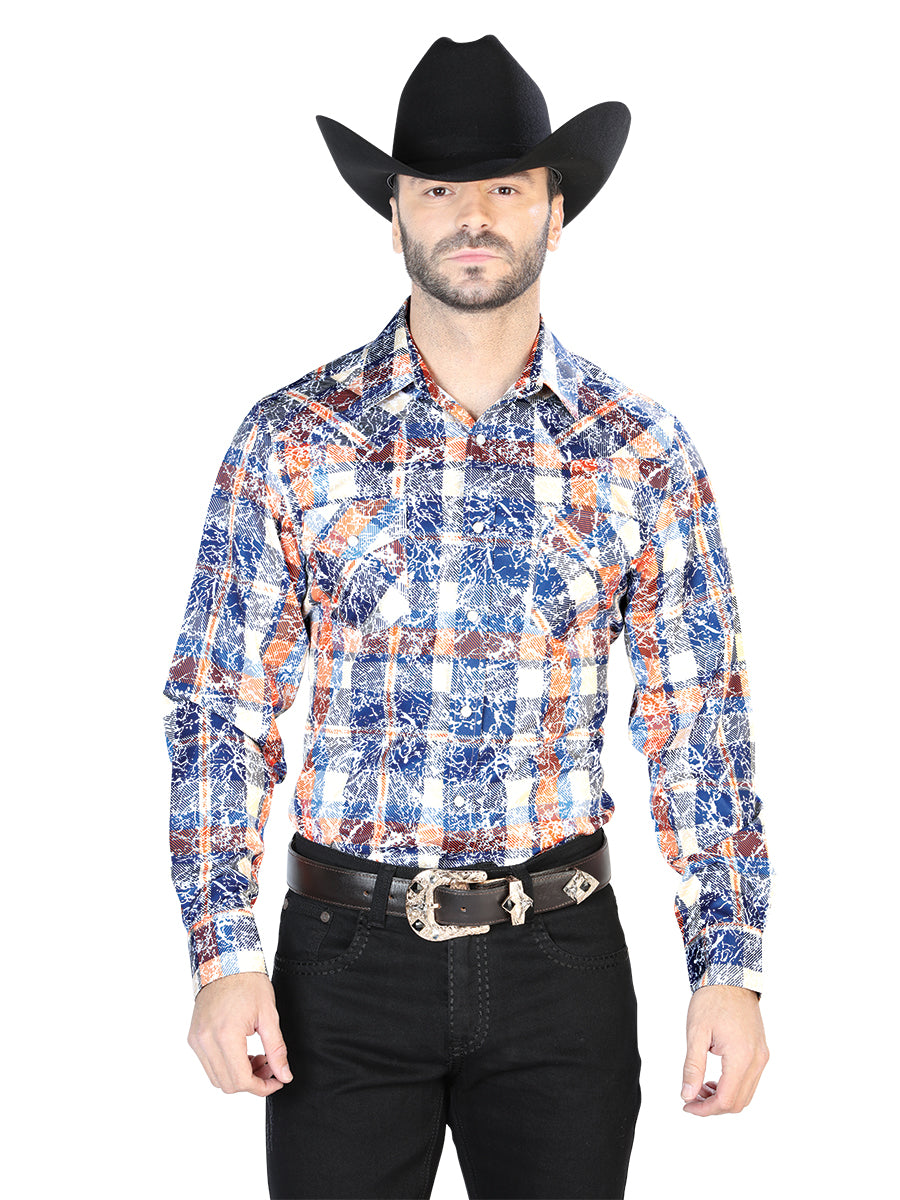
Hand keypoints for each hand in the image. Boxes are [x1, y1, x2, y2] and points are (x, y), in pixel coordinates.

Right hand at [187, 971, 292, 1096]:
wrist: (225, 961)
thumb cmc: (248, 982)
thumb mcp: (269, 1015)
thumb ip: (277, 1049)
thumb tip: (285, 1076)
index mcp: (226, 1035)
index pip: (242, 1080)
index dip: (262, 1087)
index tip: (277, 1080)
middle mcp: (206, 1041)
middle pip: (228, 1084)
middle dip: (252, 1082)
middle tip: (269, 1066)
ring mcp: (196, 1040)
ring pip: (216, 1078)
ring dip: (238, 1076)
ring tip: (257, 1056)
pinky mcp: (193, 1037)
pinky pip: (209, 1065)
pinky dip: (226, 1066)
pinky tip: (242, 1051)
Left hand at [680, 984, 768, 1115]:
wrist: (731, 978)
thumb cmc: (712, 1001)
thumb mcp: (696, 1033)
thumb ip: (692, 1067)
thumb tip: (687, 1095)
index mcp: (741, 1057)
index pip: (726, 1100)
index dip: (705, 1109)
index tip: (687, 1105)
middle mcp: (757, 1060)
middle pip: (739, 1102)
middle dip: (713, 1107)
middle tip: (691, 1098)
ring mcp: (762, 1056)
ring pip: (746, 1094)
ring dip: (724, 1098)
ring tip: (700, 1088)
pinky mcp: (761, 1052)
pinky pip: (750, 1081)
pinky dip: (733, 1087)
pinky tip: (715, 1080)